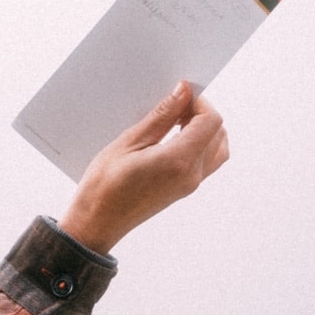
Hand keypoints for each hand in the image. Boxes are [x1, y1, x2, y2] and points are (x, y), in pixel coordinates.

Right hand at [57, 81, 229, 254]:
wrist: (96, 222)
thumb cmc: (103, 186)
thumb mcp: (128, 143)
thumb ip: (161, 116)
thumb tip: (183, 92)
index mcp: (178, 160)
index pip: (210, 120)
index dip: (198, 103)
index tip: (178, 96)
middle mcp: (191, 174)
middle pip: (217, 131)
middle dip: (200, 113)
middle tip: (174, 108)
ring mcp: (190, 184)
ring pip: (217, 147)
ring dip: (204, 129)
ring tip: (176, 124)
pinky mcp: (185, 189)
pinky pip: (208, 161)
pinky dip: (200, 144)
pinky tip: (175, 140)